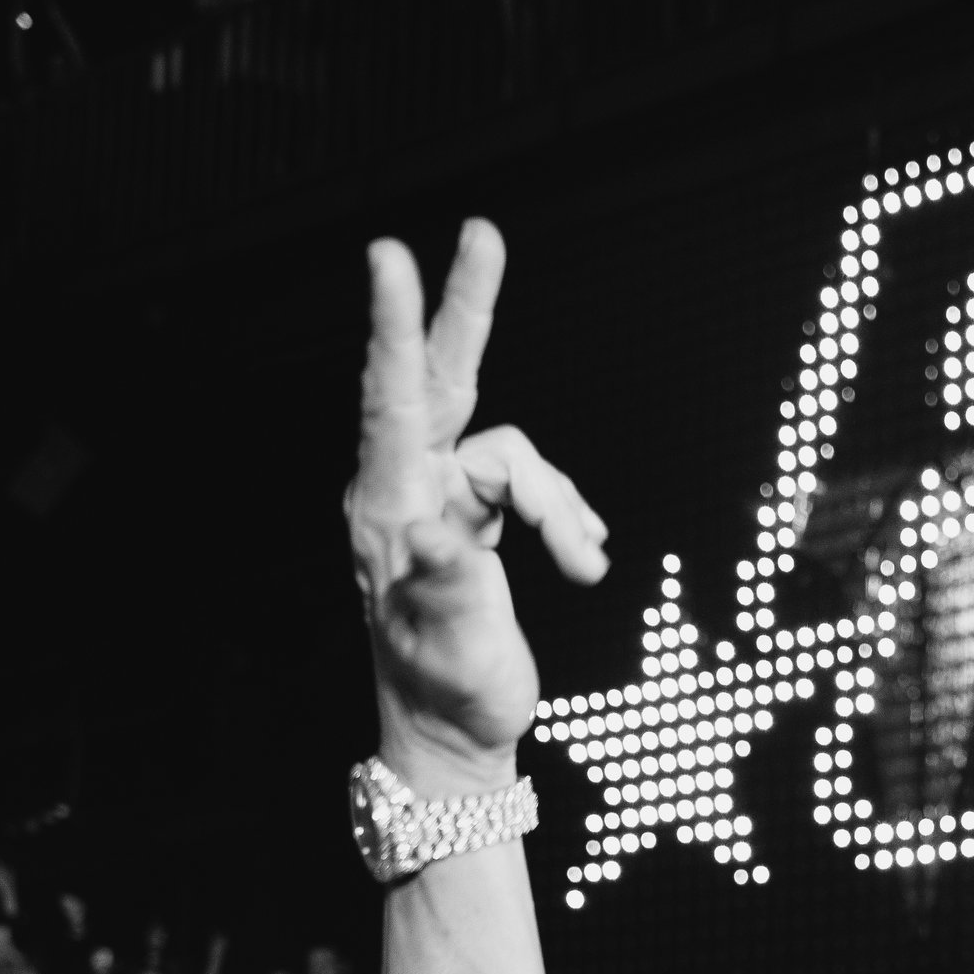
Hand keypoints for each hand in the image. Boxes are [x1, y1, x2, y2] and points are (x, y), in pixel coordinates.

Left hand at [347, 220, 607, 790]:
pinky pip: (530, 488)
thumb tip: (443, 534)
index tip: (388, 256)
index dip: (397, 327)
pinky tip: (585, 555)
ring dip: (562, 507)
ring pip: (516, 457)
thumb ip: (450, 586)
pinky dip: (565, 518)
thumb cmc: (447, 700)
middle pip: (446, 382)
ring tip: (586, 566)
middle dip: (467, 310)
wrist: (455, 741)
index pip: (393, 400)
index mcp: (387, 511)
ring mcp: (441, 503)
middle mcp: (407, 493)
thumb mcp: (451, 651)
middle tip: (482, 231)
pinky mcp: (473, 520)